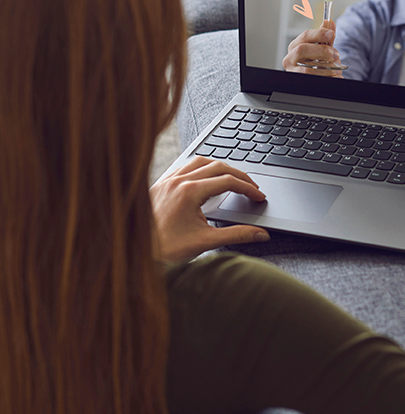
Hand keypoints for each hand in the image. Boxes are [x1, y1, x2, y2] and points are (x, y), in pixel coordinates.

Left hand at [150, 157, 269, 262]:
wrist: (135, 251)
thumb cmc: (164, 248)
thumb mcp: (206, 242)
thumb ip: (237, 235)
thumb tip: (260, 234)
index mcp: (190, 192)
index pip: (228, 181)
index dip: (248, 188)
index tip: (259, 197)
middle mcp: (178, 181)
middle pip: (218, 166)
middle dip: (239, 176)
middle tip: (252, 188)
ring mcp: (168, 180)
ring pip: (200, 161)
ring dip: (220, 168)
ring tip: (233, 179)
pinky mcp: (160, 184)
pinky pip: (184, 167)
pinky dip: (201, 168)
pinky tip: (205, 179)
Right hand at [282, 19, 343, 76]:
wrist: (318, 77)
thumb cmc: (318, 62)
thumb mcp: (323, 48)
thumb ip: (326, 37)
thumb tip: (330, 22)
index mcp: (295, 46)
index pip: (305, 36)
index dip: (319, 34)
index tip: (332, 34)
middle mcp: (290, 58)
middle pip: (302, 49)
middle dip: (321, 50)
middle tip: (335, 54)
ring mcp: (292, 71)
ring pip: (307, 68)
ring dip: (326, 68)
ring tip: (337, 68)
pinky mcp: (298, 80)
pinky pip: (311, 77)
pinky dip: (325, 76)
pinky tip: (334, 75)